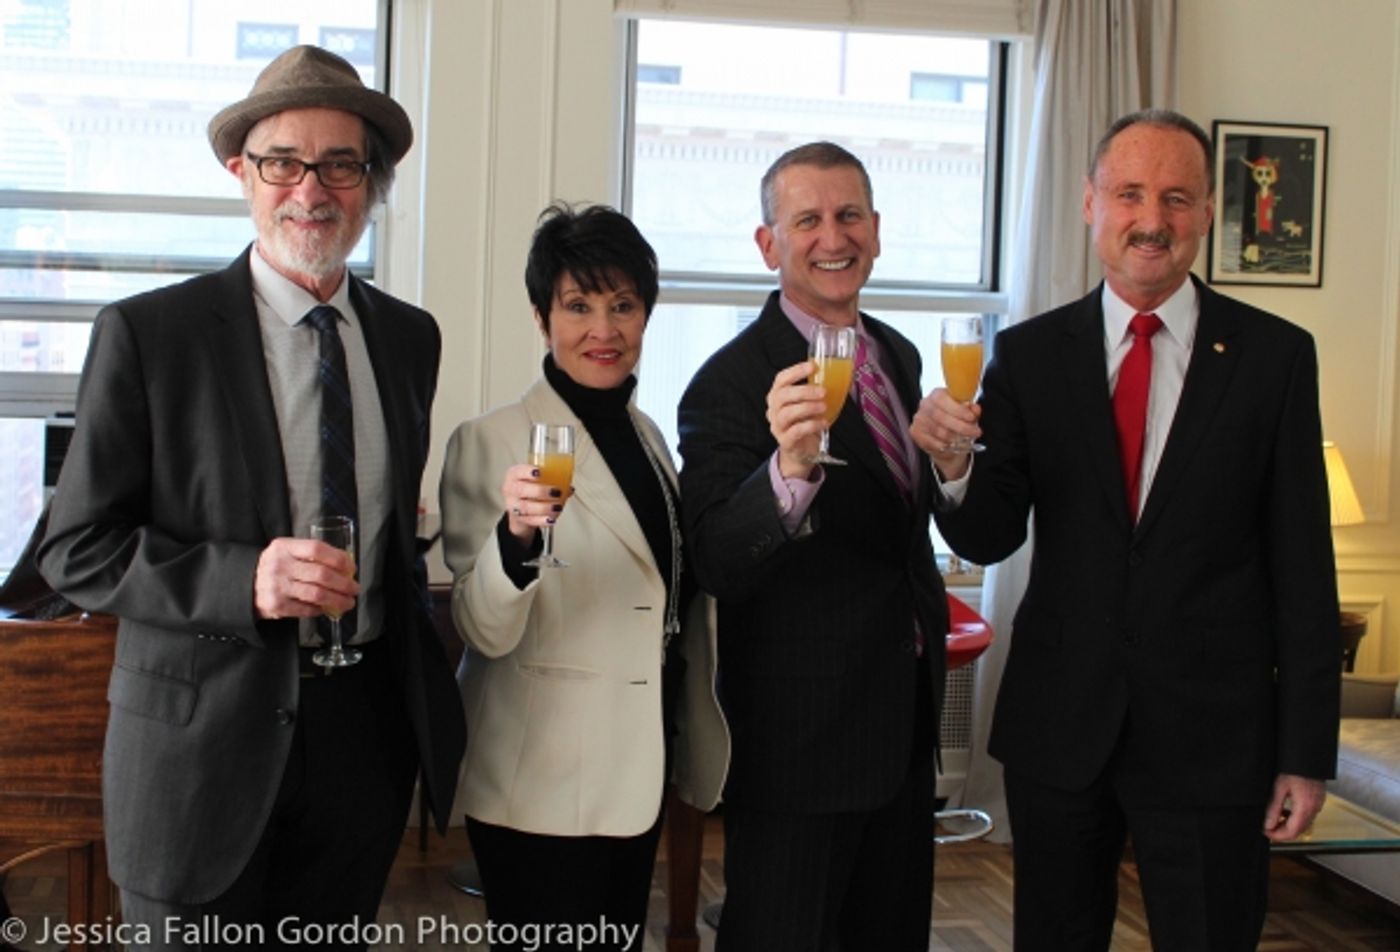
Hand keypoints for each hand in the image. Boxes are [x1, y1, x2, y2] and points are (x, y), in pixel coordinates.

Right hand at [253, 537, 358, 619]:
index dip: (338, 558)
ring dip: (338, 600)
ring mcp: (277, 586)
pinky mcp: (277, 605)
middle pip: (321, 574)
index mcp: (284, 547)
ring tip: (348, 602)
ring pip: (317, 594)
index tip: (351, 567)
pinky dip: (321, 609)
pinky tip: (327, 608)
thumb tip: (345, 566)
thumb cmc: (275, 567)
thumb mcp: (287, 552)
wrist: (244, 585)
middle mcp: (279, 565)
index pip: (316, 549)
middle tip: (355, 589)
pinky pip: (306, 609)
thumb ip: (311, 555)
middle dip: (344, 583)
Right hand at [503, 463, 569, 542]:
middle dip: (540, 491)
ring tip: (557, 506)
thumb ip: (553, 481)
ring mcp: (513, 505)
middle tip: (556, 491)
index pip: (518, 471)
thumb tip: (569, 488)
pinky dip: (542, 520)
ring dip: (543, 507)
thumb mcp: (537, 480)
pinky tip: (551, 519)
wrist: (519, 507)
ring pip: (525, 507)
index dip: (528, 471)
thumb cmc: (530, 489)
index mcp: (514, 475)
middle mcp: (511, 489)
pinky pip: (530, 521)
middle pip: (521, 489)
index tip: (540, 472)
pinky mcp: (519, 519)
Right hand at [767, 360, 828, 479]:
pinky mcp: (785, 441)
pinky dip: (811, 425)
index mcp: (778, 396)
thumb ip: (816, 391)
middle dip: (804, 391)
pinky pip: (796, 431)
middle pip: (782, 395)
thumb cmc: (805, 422)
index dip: (795, 371)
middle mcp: (774, 410)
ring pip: (787, 413)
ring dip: (808, 407)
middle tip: (822, 391)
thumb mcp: (809, 404)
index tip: (812, 367)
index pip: (781, 379)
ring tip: (823, 407)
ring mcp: (778, 426)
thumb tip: (837, 375)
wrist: (802, 451)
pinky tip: (823, 423)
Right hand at [910, 388, 982, 479]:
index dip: (958, 409)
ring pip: (938, 431)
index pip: (942, 399)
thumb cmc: (955, 420)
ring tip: (967, 439)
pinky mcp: (915, 432)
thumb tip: (974, 409)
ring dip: (955, 438)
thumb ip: (972, 410)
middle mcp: (925, 405)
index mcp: (937, 394)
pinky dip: (945, 446)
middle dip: (961, 426)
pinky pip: (932, 442)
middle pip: (941, 417)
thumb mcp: (967, 413)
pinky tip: (953, 445)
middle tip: (975, 432)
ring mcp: (919, 419)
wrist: (944, 437)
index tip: (971, 418)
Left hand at [1263, 773, 1326, 841]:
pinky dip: (1295, 818)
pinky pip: (1307, 816)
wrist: (1308, 757)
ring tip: (1274, 818)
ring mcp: (1318, 805)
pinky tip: (1285, 811)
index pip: (1292, 832)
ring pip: (1304, 825)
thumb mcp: (1279, 788)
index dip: (1278, 836)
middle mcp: (1315, 808)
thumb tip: (1268, 824)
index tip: (1266, 833)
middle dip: (1282, 832)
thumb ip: (1274, 808)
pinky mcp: (1318, 801)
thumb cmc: (1294, 768)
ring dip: (1289, 825)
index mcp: (1305, 807)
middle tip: (1268, 827)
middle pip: (1299, 831)